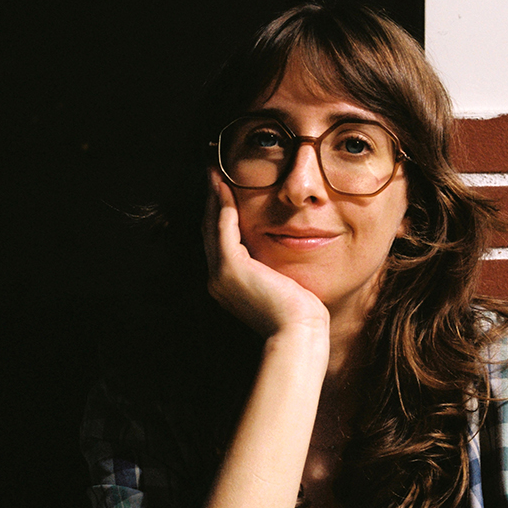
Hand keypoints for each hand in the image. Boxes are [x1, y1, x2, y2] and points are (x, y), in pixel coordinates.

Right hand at [202, 171, 329, 338]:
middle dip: (210, 203)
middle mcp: (217, 279)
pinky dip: (223, 206)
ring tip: (214, 176)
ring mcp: (220, 274)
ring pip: (212, 226)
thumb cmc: (298, 314)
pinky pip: (223, 228)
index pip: (219, 243)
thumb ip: (274, 270)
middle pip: (210, 232)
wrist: (297, 332)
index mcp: (227, 285)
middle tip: (213, 176)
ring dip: (213, 199)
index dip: (218, 217)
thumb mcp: (281, 287)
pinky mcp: (231, 267)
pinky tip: (226, 188)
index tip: (222, 193)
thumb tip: (284, 256)